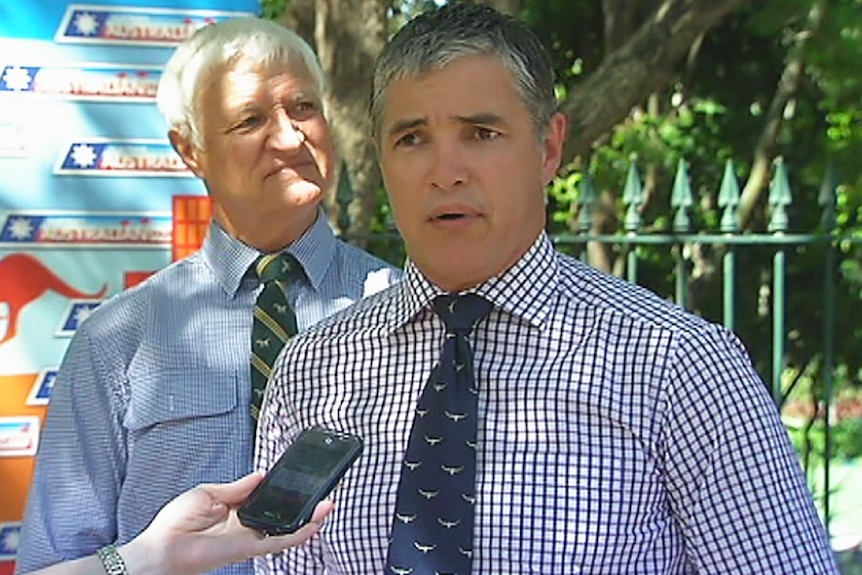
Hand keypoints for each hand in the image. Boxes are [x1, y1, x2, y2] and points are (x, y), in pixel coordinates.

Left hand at [121, 472, 333, 574]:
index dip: (281, 489)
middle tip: (320, 490)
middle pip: (280, 513)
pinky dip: (301, 532)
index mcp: (234, 509)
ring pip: (287, 528)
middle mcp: (246, 525)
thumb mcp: (208, 493)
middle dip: (302, 503)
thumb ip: (238, 487)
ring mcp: (251, 537)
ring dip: (309, 518)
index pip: (264, 498)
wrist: (163, 548)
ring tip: (328, 504)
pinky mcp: (251, 548)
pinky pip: (281, 540)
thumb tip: (260, 476)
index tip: (297, 476)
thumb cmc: (176, 522)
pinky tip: (316, 521)